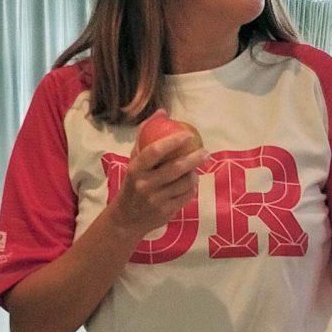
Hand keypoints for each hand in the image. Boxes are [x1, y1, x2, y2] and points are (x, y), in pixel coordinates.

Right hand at [104, 120, 206, 238]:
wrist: (126, 219)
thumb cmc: (132, 184)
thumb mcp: (133, 162)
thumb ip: (145, 138)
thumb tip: (162, 113)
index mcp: (135, 169)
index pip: (155, 151)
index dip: (173, 141)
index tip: (188, 134)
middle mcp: (145, 185)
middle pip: (175, 168)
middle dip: (194, 158)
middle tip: (205, 152)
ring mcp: (156, 200)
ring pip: (184, 183)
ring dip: (193, 174)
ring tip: (195, 169)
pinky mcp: (166, 212)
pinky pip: (186, 196)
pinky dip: (191, 188)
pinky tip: (190, 184)